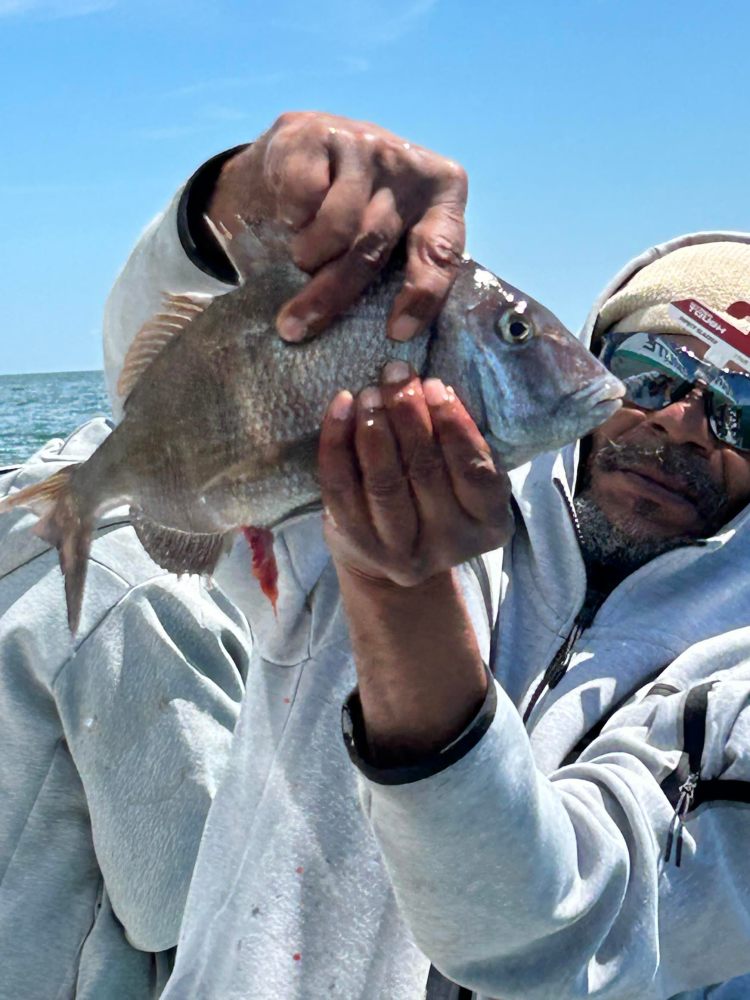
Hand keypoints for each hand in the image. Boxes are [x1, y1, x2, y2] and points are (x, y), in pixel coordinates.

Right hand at [208, 112, 467, 342]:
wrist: (313, 144)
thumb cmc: (364, 206)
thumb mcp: (397, 231)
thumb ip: (408, 265)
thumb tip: (395, 334)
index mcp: (444, 192)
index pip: (440, 252)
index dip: (421, 295)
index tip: (397, 333)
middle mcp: (409, 164)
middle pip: (371, 247)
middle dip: (332, 295)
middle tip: (296, 328)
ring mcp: (365, 144)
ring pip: (333, 228)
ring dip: (308, 257)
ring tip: (304, 259)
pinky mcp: (320, 134)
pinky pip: (301, 200)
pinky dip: (291, 220)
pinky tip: (295, 215)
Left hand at [319, 362, 513, 586]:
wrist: (391, 559)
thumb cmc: (437, 499)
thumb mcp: (464, 478)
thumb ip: (458, 442)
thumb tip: (430, 388)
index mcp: (489, 524)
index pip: (475, 472)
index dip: (454, 425)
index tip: (434, 385)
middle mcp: (449, 543)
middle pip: (425, 472)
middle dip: (409, 416)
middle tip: (396, 375)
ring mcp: (401, 550)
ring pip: (383, 483)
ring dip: (375, 429)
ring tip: (370, 392)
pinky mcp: (358, 543)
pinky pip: (340, 488)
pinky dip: (336, 443)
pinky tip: (341, 407)